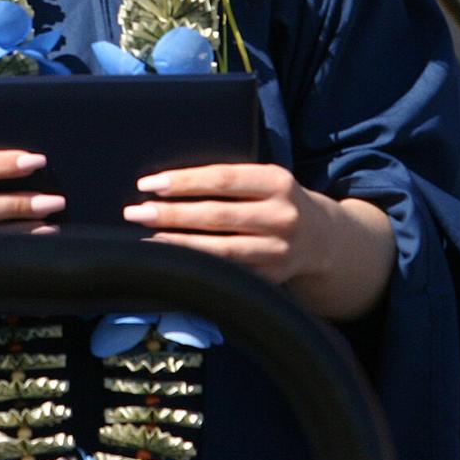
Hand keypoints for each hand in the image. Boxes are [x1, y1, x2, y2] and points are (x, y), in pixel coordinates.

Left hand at [123, 163, 393, 320]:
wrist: (324, 239)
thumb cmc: (276, 200)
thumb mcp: (264, 179)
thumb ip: (228, 179)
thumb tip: (166, 182)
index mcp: (276, 181)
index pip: (222, 179)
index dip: (183, 182)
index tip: (147, 184)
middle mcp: (281, 216)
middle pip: (217, 216)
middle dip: (171, 214)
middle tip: (134, 211)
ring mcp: (278, 252)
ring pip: (220, 251)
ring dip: (178, 244)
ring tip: (145, 238)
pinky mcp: (271, 280)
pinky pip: (228, 274)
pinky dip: (197, 268)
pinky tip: (171, 263)